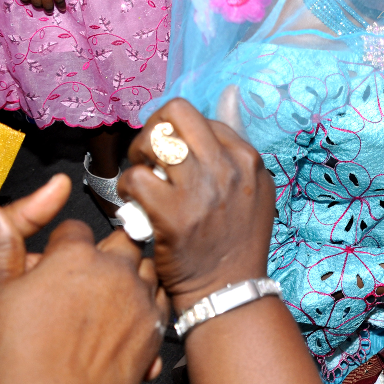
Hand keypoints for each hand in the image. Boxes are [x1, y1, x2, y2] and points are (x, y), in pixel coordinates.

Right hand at [0, 175, 166, 383]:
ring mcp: (138, 299)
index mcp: (74, 258)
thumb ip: (0, 250)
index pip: (74, 228)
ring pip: (145, 267)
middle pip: (121, 240)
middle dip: (104, 252)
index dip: (61, 243)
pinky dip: (145, 302)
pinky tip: (124, 317)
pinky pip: (159, 299)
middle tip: (82, 275)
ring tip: (104, 295)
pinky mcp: (154, 327)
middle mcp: (114, 272)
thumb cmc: (19, 363)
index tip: (56, 256)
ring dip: (129, 274)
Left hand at [118, 95, 275, 311]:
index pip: (201, 118)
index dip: (178, 135)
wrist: (230, 289)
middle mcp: (227, 167)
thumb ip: (237, 144)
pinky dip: (127, 189)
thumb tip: (230, 93)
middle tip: (150, 156)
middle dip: (153, 129)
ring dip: (138, 156)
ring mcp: (201, 190)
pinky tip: (134, 204)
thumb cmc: (237, 239)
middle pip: (176, 113)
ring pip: (153, 140)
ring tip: (142, 178)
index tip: (173, 158)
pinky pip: (135, 178)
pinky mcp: (174, 215)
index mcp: (247, 158)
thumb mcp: (255, 187)